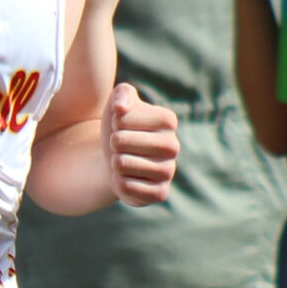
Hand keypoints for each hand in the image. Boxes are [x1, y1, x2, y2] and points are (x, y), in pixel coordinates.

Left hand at [103, 84, 179, 206]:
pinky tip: (127, 178)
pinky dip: (119, 183)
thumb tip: (120, 108)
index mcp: (167, 120)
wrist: (117, 161)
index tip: (122, 127)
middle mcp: (173, 146)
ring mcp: (168, 171)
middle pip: (120, 142)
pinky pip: (127, 187)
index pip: (122, 119)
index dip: (114, 123)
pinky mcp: (160, 193)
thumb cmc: (119, 129)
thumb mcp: (117, 105)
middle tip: (121, 147)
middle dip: (112, 144)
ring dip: (115, 163)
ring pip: (122, 164)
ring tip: (123, 161)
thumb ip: (121, 94)